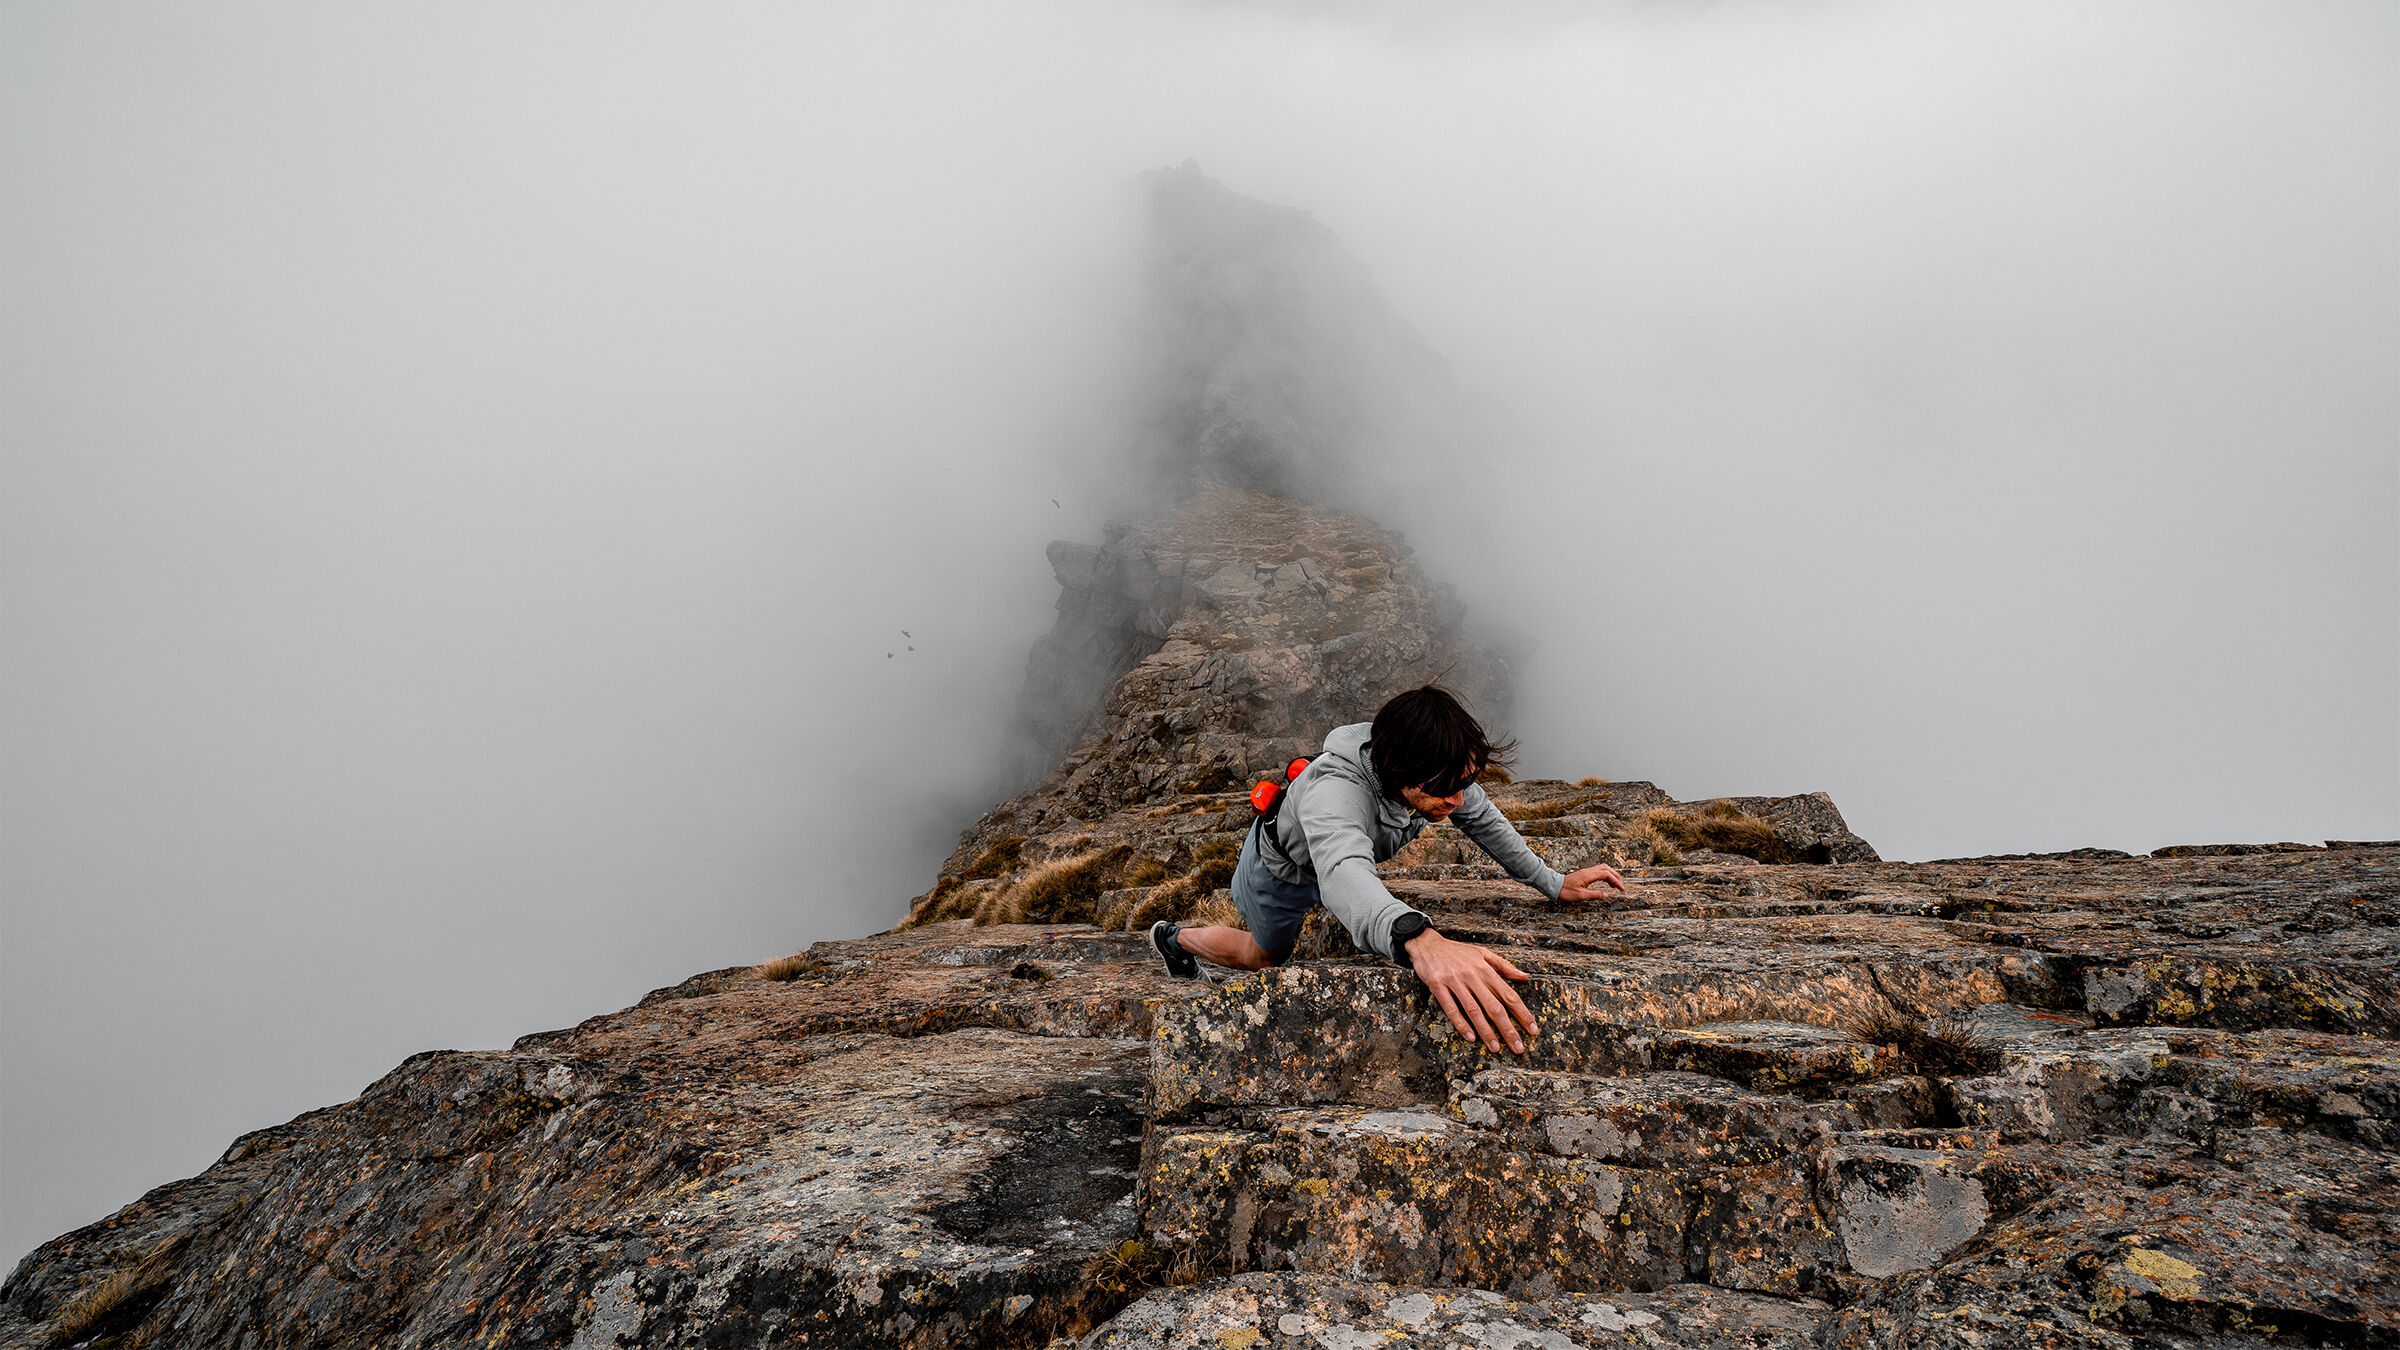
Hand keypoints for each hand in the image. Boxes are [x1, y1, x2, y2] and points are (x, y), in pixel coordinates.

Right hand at [1402, 929, 1539, 1053]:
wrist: (1427, 944)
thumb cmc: (1457, 951)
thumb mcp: (1482, 953)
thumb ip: (1504, 966)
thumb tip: (1525, 977)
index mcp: (1485, 969)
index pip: (1508, 995)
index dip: (1522, 1013)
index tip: (1532, 1029)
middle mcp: (1472, 976)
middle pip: (1494, 1007)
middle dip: (1508, 1029)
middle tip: (1518, 1047)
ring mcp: (1455, 982)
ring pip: (1474, 1010)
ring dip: (1486, 1031)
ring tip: (1495, 1048)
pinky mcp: (1438, 987)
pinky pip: (1451, 1009)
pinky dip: (1461, 1024)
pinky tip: (1470, 1037)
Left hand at [1559, 864, 1627, 901]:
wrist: (1554, 886)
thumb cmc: (1565, 891)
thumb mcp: (1581, 896)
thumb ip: (1595, 894)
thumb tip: (1607, 894)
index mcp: (1588, 875)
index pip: (1606, 875)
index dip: (1616, 881)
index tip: (1621, 888)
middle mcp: (1588, 871)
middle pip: (1606, 869)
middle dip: (1615, 876)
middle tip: (1620, 886)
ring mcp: (1586, 872)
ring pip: (1602, 868)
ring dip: (1610, 875)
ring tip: (1614, 884)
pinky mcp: (1584, 874)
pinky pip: (1597, 871)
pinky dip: (1604, 875)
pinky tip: (1604, 882)